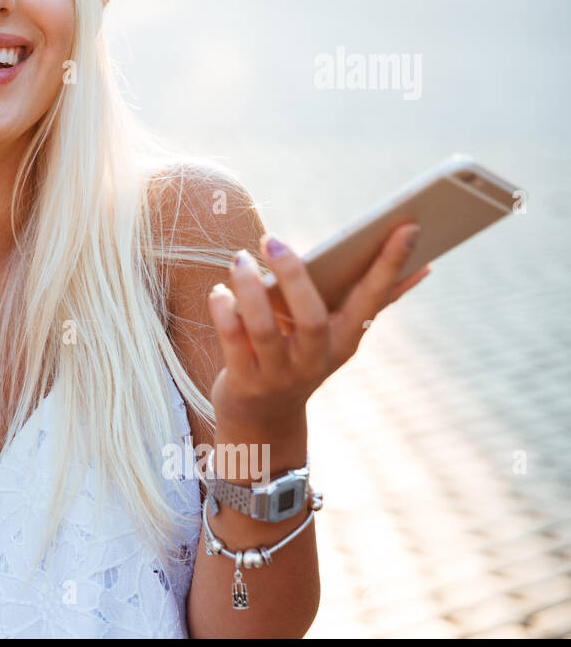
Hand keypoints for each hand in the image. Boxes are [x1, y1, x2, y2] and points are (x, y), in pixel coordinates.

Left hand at [207, 222, 430, 432]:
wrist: (265, 418)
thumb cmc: (303, 355)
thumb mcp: (339, 334)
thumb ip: (374, 300)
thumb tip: (426, 267)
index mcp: (346, 340)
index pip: (373, 300)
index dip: (390, 265)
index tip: (407, 228)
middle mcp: (316, 359)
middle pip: (312, 318)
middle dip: (293, 275)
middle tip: (271, 238)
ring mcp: (280, 373)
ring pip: (263, 329)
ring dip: (247, 290)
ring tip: (239, 259)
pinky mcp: (245, 382)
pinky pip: (232, 341)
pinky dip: (223, 312)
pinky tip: (219, 291)